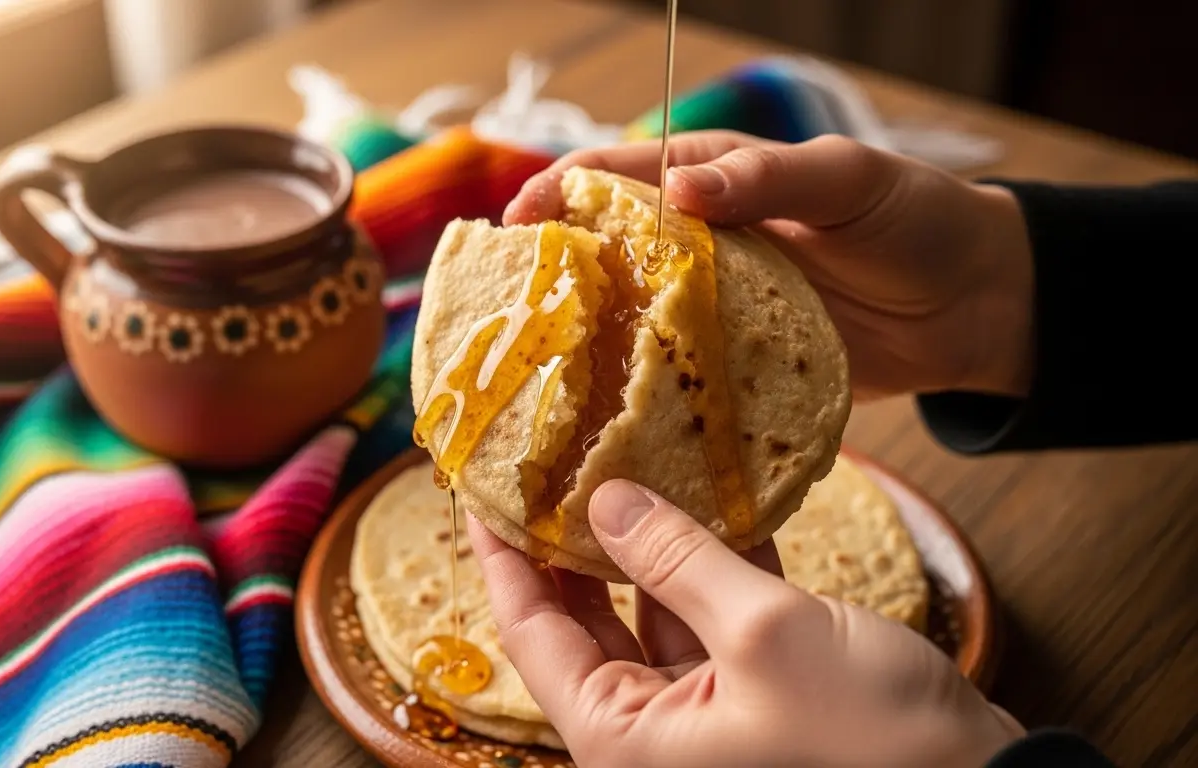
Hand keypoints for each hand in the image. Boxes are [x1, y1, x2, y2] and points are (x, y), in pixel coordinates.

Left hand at [468, 480, 1022, 767]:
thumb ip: (677, 560)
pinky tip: (717, 492)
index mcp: (625, 738)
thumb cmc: (873, 742)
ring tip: (631, 454)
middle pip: (586, 619)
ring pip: (655, 608)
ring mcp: (707, 711)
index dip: (503, 557)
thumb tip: (604, 501)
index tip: (480, 489)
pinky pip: (715, 615)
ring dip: (653, 537)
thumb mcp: (764, 633)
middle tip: (553, 458)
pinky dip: (716, 559)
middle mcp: (653, 731)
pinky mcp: (759, 692)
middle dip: (573, 539)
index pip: (533, 633)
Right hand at [505, 131, 1035, 400]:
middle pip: (608, 253)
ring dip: (586, 341)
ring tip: (536, 373)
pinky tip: (606, 417)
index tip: (517, 223)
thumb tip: (676, 187)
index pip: (617, 176)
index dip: (560, 193)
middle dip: (554, 275)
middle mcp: (700, 244)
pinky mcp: (733, 364)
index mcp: (715, 180)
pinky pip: (676, 375)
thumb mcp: (847, 182)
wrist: (974, 309)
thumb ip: (766, 180)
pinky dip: (641, 392)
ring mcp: (713, 308)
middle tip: (507, 310)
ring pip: (632, 319)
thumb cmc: (914, 223)